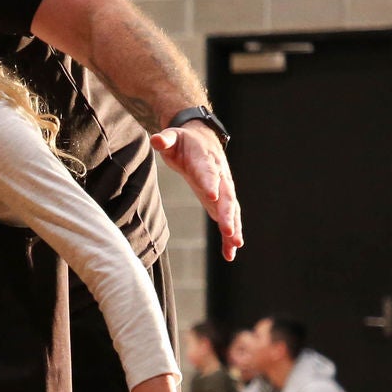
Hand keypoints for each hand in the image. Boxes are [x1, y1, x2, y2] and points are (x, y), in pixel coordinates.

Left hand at [149, 122, 242, 261]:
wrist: (202, 138)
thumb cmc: (184, 141)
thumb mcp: (172, 137)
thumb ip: (166, 140)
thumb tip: (156, 138)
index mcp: (206, 159)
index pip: (208, 172)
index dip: (210, 183)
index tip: (212, 197)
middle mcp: (220, 175)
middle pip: (225, 195)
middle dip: (227, 213)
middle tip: (228, 230)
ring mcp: (223, 189)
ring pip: (231, 209)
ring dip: (234, 227)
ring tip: (235, 245)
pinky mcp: (222, 201)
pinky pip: (229, 218)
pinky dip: (230, 235)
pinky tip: (230, 254)